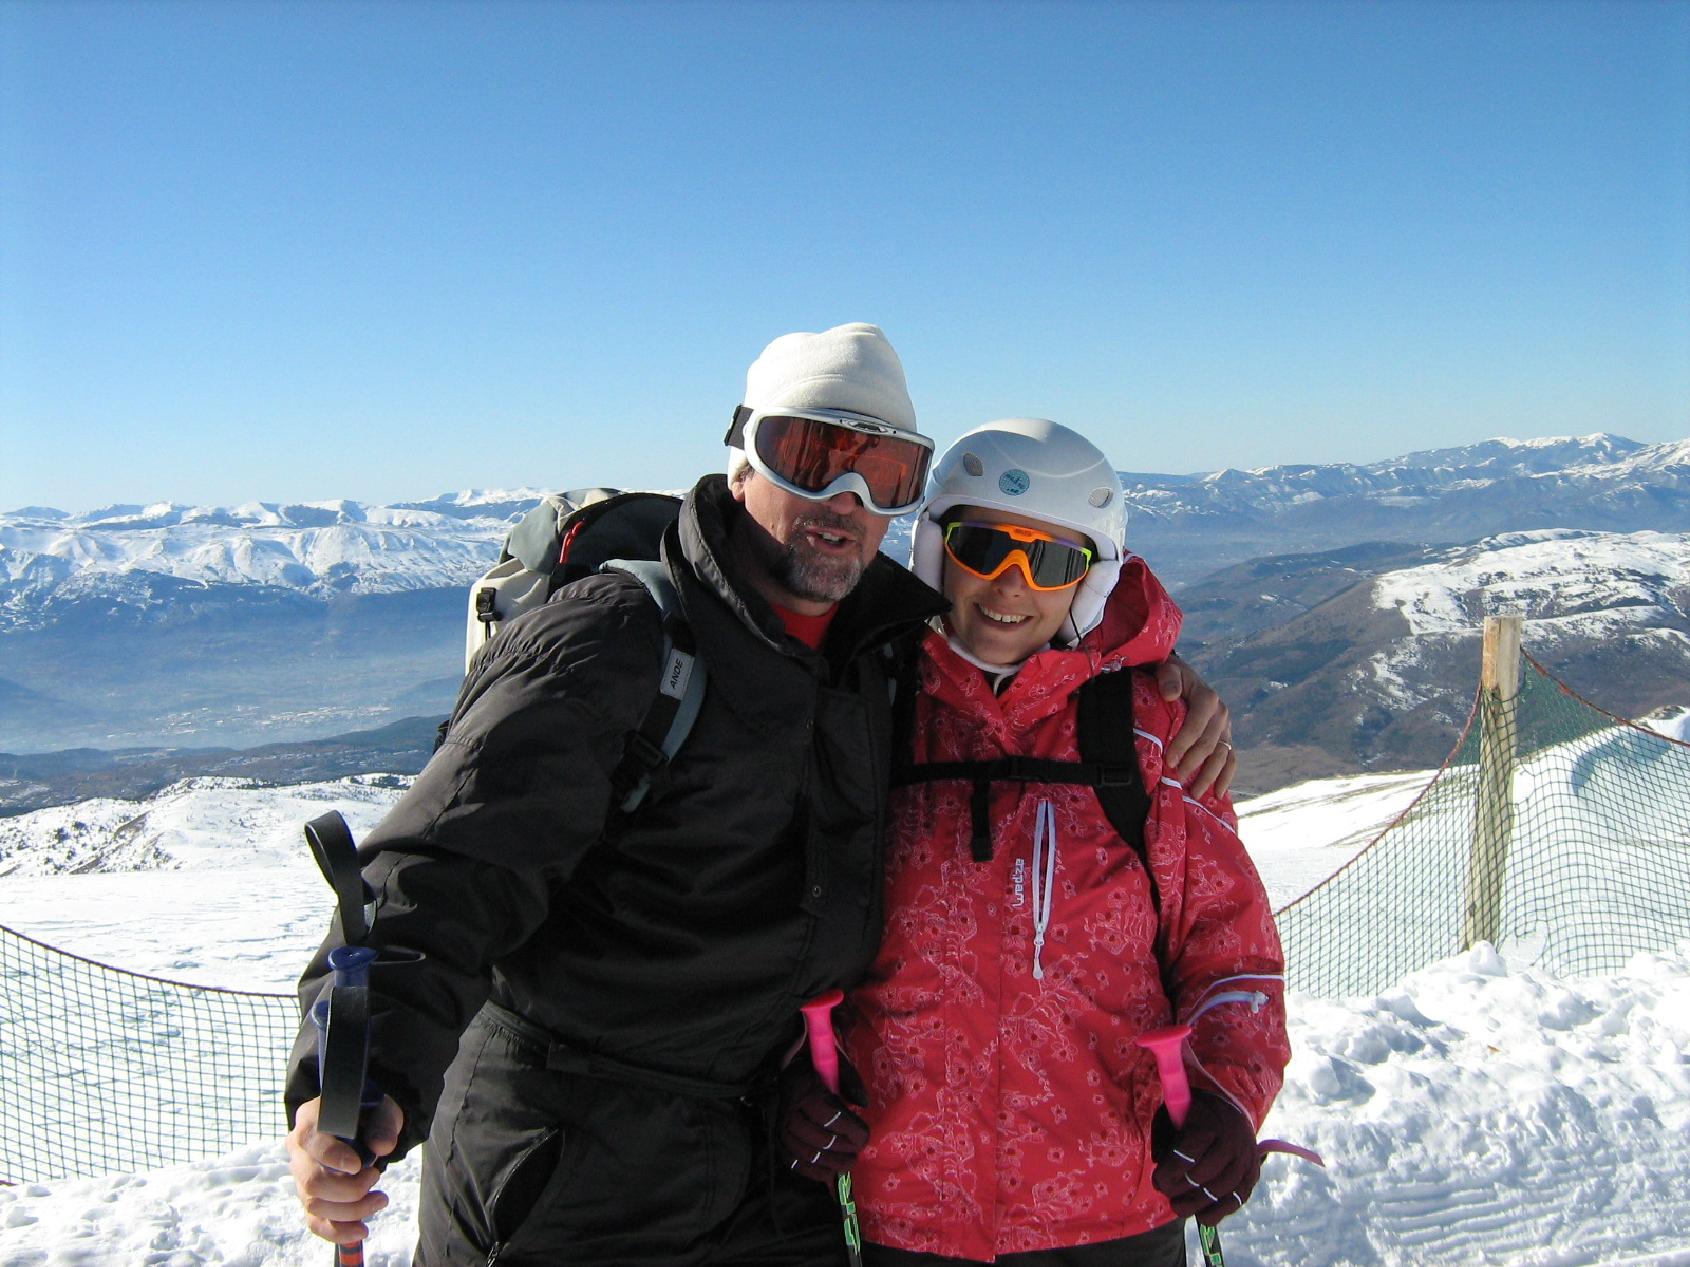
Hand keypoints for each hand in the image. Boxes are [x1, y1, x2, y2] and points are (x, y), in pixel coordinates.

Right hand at [286, 1093, 402, 1244]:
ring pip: (314, 1205)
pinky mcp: (310, 1197)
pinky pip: (315, 1221)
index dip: (333, 1157)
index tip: (358, 1165)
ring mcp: (300, 1176)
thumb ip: (383, 1125)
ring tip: (380, 1200)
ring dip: (351, 1210)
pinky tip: (360, 1230)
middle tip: (375, 1177)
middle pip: (311, 1182)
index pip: (311, 1141)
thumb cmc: (370, 1113)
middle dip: (348, 1190)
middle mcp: (298, 1149)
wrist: (367, 1124)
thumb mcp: (381, 1110)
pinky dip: (337, 1231)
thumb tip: (383, 1146)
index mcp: (310, 1119)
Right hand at [777, 1059, 868, 1182]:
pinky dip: (813, 1172)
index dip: (851, 1131)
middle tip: (858, 1153)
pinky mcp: (778, 1140)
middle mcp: (791, 1111)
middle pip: (822, 1139)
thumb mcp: (837, 1067)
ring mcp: (782, 1128)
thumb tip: (864, 1104)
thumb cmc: (817, 1070)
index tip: (865, 1136)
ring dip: (832, 1163)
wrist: (788, 1073)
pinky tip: (828, 1173)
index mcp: (806, 1090)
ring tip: (848, 1163)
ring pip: (809, 1154)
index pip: (831, 1117)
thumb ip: (852, 1083)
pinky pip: (794, 1162)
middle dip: (844, 1150)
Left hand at [1151, 1090, 1261, 1226]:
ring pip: (1222, 1190)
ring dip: (1197, 1204)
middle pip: (1205, 1174)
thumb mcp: (1172, 1116)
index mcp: (1209, 1122)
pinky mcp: (1253, 1173)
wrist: (1230, 1108)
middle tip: (1166, 1194)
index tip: (1157, 1180)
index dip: (1171, 1172)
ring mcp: (1246, 1158)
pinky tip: (1202, 1216)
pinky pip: (1239, 1198)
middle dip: (1180, 1189)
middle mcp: (1231, 1141)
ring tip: (1178, 1208)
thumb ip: (1163, 1140)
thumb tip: (1160, 1166)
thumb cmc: (1193, 1114)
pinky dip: (1220, 1211)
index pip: (1189, 1153)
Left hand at [1157, 654, 1234, 799]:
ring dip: (1210, 776)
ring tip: (1195, 793)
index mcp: (1208, 698)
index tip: (1169, 760)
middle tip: (1176, 778)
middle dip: (1193, 763)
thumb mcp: (1168, 670)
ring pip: (1222, 755)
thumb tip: (1171, 695)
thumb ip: (1169, 679)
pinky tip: (1217, 793)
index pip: (1197, 725)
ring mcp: (1226, 727)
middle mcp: (1221, 713)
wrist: (1181, 677)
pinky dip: (1226, 777)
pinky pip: (1231, 760)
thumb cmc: (1171, 676)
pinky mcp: (1226, 738)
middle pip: (1210, 743)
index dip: (1184, 743)